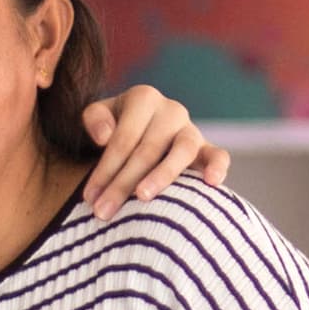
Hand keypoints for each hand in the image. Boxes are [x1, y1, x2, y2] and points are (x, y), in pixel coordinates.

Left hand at [80, 86, 231, 216]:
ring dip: (161, 176)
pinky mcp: (208, 149)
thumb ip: (95, 119)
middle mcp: (171, 110)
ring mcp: (192, 129)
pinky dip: (217, 167)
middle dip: (123, 183)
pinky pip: (219, 155)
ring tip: (143, 198)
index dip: (104, 169)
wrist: (144, 130)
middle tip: (104, 211)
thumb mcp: (100, 115)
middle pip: (147, 150)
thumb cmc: (117, 127)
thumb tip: (104, 137)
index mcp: (143, 98)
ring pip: (181, 151)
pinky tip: (212, 182)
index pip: (122, 139)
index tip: (89, 198)